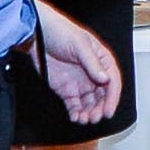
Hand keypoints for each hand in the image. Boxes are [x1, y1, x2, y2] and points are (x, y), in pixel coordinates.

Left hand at [34, 1, 122, 125]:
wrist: (36, 34)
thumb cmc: (60, 31)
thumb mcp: (80, 44)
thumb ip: (93, 63)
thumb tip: (105, 79)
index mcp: (101, 60)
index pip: (113, 81)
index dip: (112, 97)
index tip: (109, 110)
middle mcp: (92, 73)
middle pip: (102, 96)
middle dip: (100, 108)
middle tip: (95, 117)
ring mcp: (79, 82)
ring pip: (89, 103)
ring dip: (89, 113)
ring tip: (84, 119)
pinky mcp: (66, 89)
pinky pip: (74, 105)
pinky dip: (76, 113)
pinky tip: (75, 117)